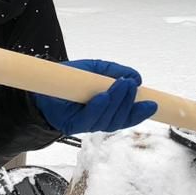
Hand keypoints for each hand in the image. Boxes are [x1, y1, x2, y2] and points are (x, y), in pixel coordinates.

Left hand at [36, 59, 157, 133]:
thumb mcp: (95, 69)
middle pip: (119, 119)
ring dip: (115, 103)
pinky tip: (102, 97)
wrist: (42, 83)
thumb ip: (115, 72)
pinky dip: (97, 108)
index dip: (140, 113)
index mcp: (107, 110)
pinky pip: (87, 120)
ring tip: (120, 86)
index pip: (127, 116)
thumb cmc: (70, 78)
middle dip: (128, 102)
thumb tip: (136, 78)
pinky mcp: (71, 125)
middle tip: (131, 85)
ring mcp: (85, 124)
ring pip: (106, 120)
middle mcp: (98, 120)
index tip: (152, 104)